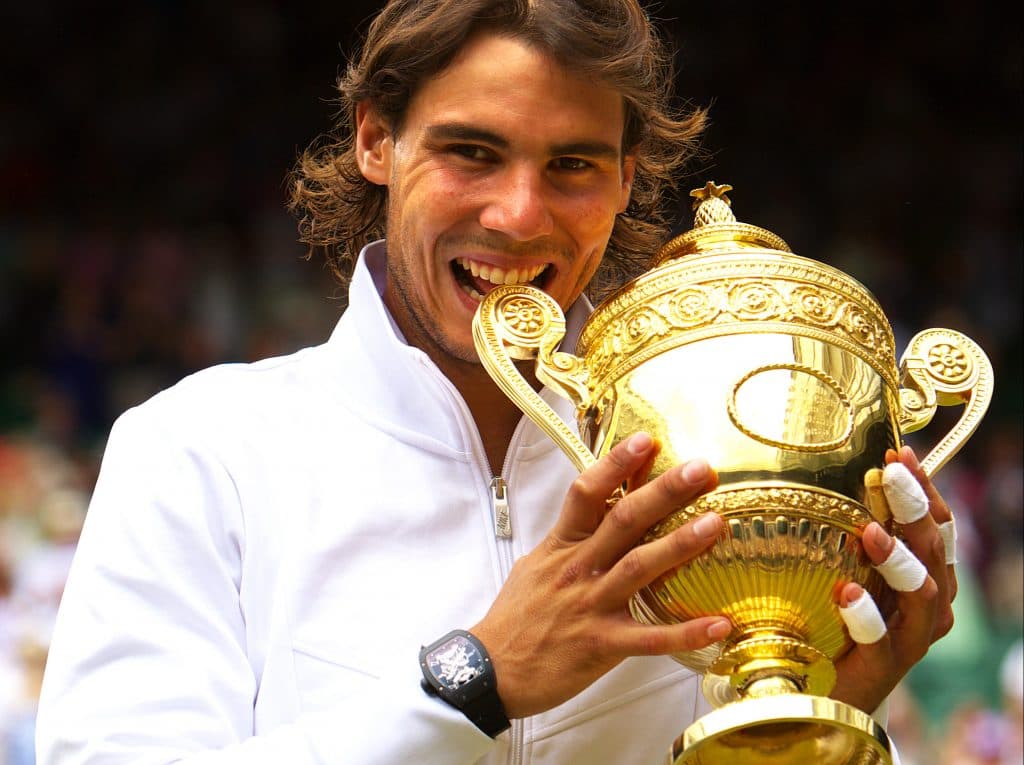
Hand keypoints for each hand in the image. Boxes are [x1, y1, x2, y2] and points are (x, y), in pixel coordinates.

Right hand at [471, 432, 731, 718]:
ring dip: (680, 544)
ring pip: (640, 567)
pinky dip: (686, 632)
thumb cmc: (516, 617)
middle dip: (664, 491)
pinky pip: (651, 638)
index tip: (645, 440)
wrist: (492, 670)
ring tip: (716, 524)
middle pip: (624, 520)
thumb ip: (569, 540)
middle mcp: (578, 569)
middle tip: (701, 470)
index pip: (586, 493)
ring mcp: (591, 605)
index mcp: (561, 546)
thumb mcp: (536, 565)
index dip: (615, 464)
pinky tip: (720, 624)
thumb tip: (597, 512)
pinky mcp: (602, 645)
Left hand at [832, 445, 955, 712]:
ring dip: (897, 558)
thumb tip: (839, 471)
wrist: (828, 692)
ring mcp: (911, 637)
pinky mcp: (885, 666)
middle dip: (914, 508)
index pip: (938, 523)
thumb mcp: (849, 567)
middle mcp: (930, 604)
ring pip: (922, 592)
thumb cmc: (840, 621)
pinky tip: (844, 592)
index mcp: (928, 575)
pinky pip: (881, 639)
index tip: (899, 452)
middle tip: (891, 473)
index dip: (924, 487)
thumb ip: (853, 531)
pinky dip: (865, 614)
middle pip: (933, 549)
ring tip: (869, 531)